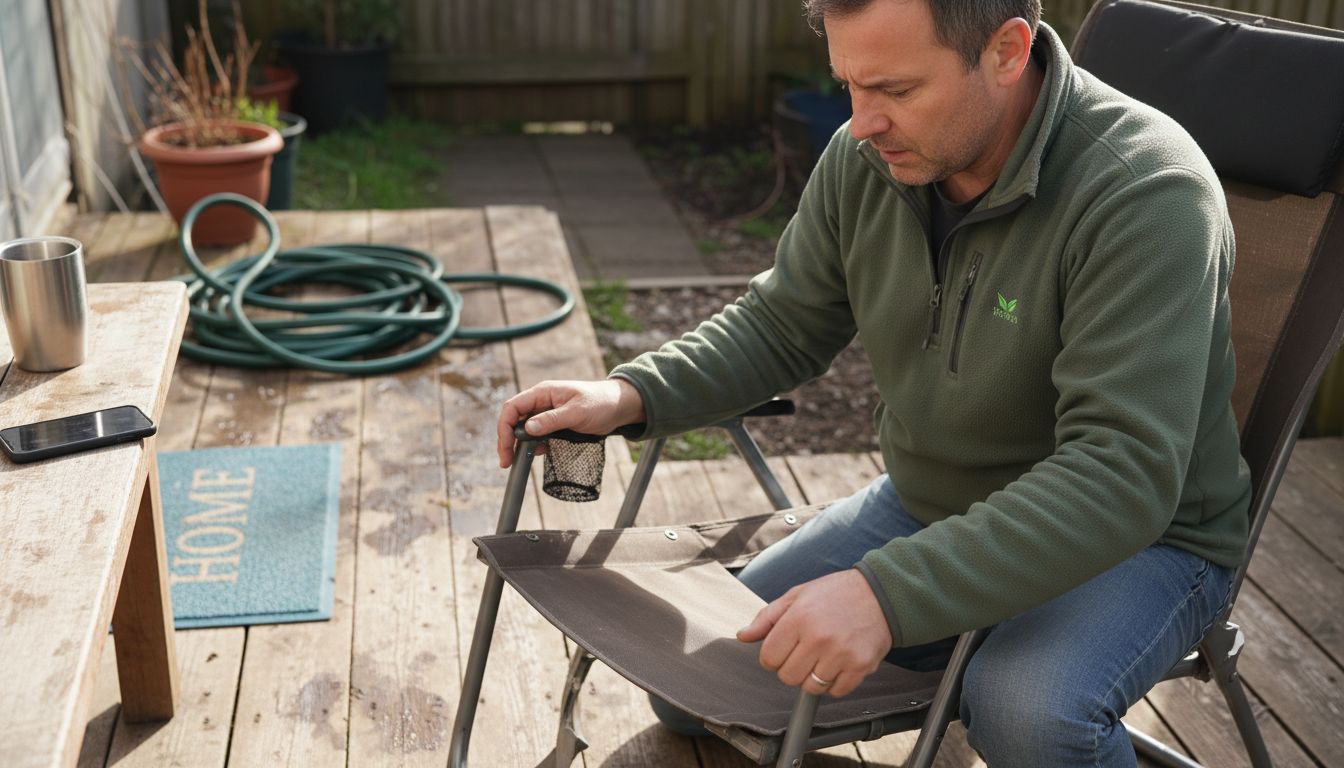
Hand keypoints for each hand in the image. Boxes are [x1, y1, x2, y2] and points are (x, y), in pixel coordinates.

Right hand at [496, 379, 645, 467]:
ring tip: (517, 462)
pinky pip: (538, 436)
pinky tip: (538, 455)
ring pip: (524, 429)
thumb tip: (527, 428)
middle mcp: (541, 401)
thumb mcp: (577, 412)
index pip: (512, 407)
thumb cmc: (601, 403)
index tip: (505, 449)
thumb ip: (552, 420)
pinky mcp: (554, 424)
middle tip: (507, 462)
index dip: (504, 428)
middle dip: (507, 440)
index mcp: (543, 392)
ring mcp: (547, 413)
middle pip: (514, 420)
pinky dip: (534, 446)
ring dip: (519, 445)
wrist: (620, 407)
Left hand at [736, 569, 891, 697]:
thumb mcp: (797, 595)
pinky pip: (836, 691)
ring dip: (813, 677)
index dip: (773, 656)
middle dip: (792, 667)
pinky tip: (839, 663)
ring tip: (823, 656)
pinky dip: (835, 683)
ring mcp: (841, 654)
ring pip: (810, 687)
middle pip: (787, 677)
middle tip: (805, 651)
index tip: (785, 648)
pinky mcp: (860, 666)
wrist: (881, 594)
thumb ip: (767, 618)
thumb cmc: (836, 593)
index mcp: (799, 618)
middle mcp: (818, 637)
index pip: (768, 658)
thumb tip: (743, 636)